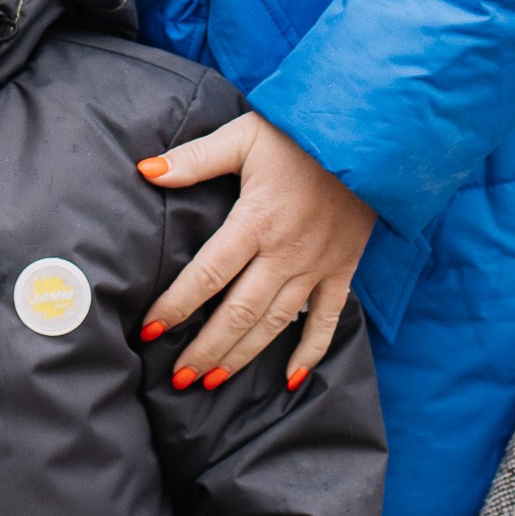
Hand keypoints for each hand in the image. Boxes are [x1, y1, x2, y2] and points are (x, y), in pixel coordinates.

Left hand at [137, 111, 371, 388]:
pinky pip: (326, 321)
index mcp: (256, 220)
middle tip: (177, 378)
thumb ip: (195, 158)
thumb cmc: (299, 133)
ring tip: (211, 382)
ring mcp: (316, 266)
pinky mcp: (342, 270)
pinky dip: (310, 353)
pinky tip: (289, 380)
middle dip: (206, 348)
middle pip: (239, 311)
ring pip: (275, 323)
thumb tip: (146, 169)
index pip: (208, 273)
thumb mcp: (244, 136)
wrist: (368, 135)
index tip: (149, 330)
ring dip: (242, 356)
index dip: (177, 305)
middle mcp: (286, 251)